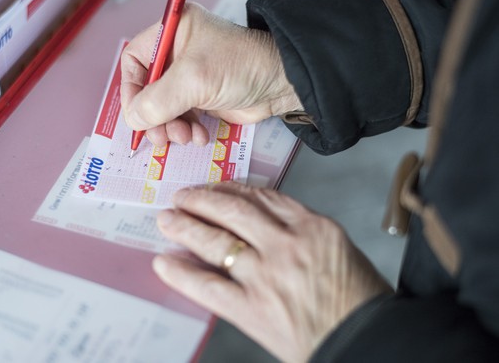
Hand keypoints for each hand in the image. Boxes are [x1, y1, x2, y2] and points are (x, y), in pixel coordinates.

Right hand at [121, 3, 302, 146]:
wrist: (281, 83)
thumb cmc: (243, 65)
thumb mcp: (193, 80)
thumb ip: (158, 101)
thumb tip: (134, 118)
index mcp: (172, 33)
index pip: (135, 60)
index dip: (131, 88)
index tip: (136, 112)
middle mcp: (179, 54)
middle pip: (148, 90)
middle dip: (154, 115)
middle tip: (160, 135)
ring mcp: (191, 78)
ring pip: (164, 108)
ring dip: (171, 127)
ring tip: (184, 136)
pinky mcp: (203, 98)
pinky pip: (182, 118)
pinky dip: (187, 130)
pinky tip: (199, 136)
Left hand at [153, 182, 392, 361]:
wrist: (366, 342)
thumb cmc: (358, 299)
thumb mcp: (337, 248)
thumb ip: (299, 230)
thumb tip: (259, 224)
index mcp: (312, 226)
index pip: (262, 197)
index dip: (231, 190)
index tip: (215, 188)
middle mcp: (287, 244)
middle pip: (233, 212)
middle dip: (201, 200)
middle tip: (182, 197)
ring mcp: (267, 275)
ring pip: (216, 241)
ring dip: (186, 227)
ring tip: (168, 219)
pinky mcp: (252, 308)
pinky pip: (208, 286)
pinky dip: (182, 273)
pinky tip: (165, 263)